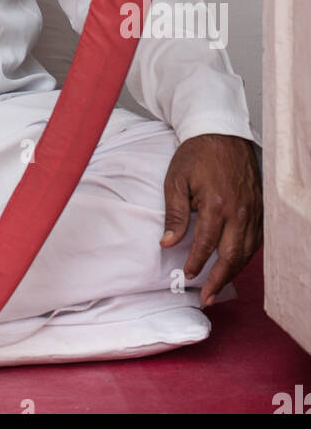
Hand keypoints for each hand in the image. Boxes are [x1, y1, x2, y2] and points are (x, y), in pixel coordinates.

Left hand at [161, 133, 262, 306]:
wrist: (221, 131)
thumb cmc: (197, 154)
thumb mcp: (176, 181)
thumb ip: (174, 215)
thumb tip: (168, 243)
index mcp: (216, 204)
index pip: (207, 244)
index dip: (196, 263)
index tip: (187, 275)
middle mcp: (239, 211)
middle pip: (232, 255)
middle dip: (219, 279)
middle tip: (208, 297)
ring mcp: (253, 210)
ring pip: (247, 251)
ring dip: (233, 271)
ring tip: (219, 287)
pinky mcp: (260, 207)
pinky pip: (257, 239)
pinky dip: (247, 255)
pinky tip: (236, 263)